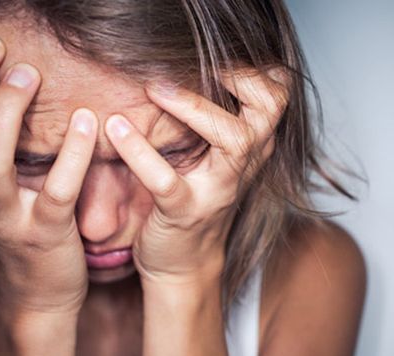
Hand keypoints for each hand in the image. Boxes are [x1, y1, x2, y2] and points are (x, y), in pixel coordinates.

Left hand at [105, 68, 289, 289]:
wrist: (183, 266)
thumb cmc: (193, 199)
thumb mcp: (213, 157)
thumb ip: (214, 117)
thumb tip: (187, 64)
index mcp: (251, 146)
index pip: (277, 94)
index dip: (255, 67)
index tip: (218, 51)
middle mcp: (244, 164)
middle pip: (270, 107)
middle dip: (239, 76)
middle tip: (195, 61)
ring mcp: (219, 189)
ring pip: (234, 140)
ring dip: (193, 107)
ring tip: (153, 88)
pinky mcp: (185, 212)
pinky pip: (167, 180)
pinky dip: (140, 152)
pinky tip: (116, 128)